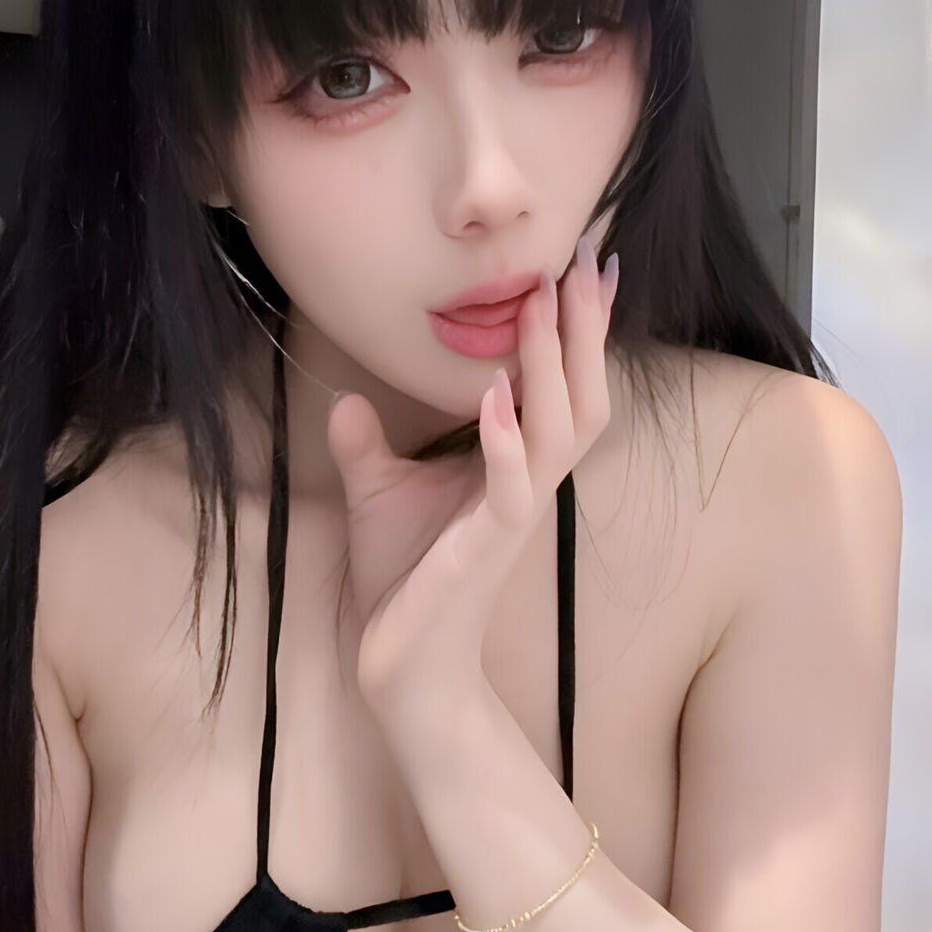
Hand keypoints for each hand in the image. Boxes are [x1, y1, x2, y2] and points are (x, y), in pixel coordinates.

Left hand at [325, 246, 619, 732]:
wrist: (399, 664)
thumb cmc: (401, 582)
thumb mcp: (377, 492)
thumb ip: (368, 444)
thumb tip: (346, 399)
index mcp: (513, 467)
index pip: (562, 389)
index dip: (577, 335)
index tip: (583, 271)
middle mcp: (527, 485)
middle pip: (582, 398)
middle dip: (584, 333)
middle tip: (584, 267)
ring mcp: (512, 515)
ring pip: (560, 431)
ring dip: (551, 368)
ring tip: (543, 307)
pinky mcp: (487, 547)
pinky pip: (511, 487)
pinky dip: (506, 440)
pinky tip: (496, 396)